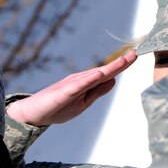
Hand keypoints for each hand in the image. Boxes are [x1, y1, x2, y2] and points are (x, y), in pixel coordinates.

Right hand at [6, 51, 136, 126]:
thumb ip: (96, 91)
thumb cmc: (56, 108)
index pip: (107, 75)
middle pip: (104, 72)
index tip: (135, 56)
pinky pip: (77, 86)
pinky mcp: (62, 93)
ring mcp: (71, 86)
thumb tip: (113, 80)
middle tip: (136, 53)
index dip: (121, 66)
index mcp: (86, 86)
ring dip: (109, 68)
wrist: (32, 114)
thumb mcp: (81, 102)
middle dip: (120, 63)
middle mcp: (80, 81)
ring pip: (94, 75)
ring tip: (124, 61)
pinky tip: (99, 74)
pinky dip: (89, 79)